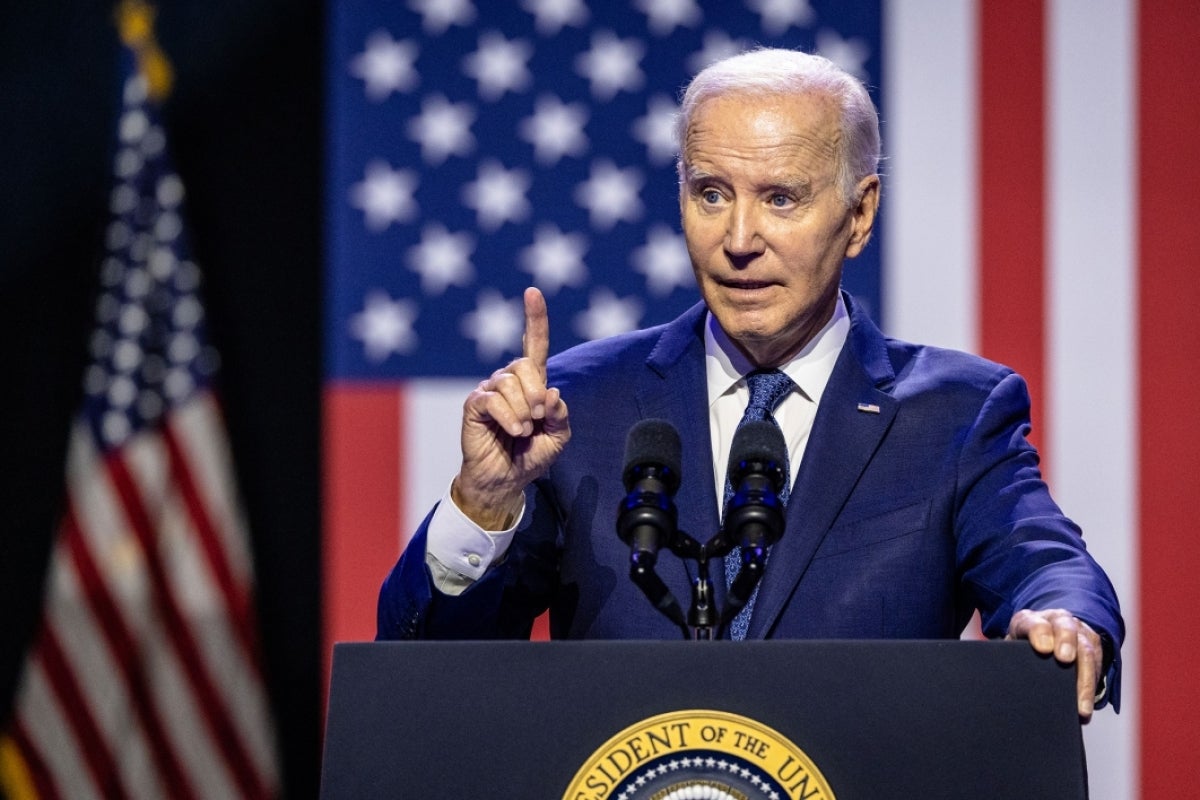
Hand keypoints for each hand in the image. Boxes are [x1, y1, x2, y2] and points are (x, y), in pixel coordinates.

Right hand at [454, 287, 570, 528]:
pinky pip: (494, 399)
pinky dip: (510, 417)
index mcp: (531, 383)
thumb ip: (562, 415)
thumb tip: (551, 393)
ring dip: (525, 411)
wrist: (506, 482)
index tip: (533, 291)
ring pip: (510, 383)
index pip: (534, 344)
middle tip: (539, 418)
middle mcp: (509, 381)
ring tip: (524, 431)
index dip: (535, 318)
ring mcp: (489, 391)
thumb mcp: (559, 438)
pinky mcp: (474, 405)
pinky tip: (514, 431)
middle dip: (537, 393)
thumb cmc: (530, 457)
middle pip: (526, 364)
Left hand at [1006, 608, 1104, 721]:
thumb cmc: (1023, 646)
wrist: (1044, 634)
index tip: (1042, 648)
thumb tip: (998, 682)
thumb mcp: (1010, 647)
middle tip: (1065, 660)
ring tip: (1081, 705)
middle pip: (1065, 627)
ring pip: (1086, 648)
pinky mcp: (1093, 644)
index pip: (1033, 621)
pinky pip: (1098, 663)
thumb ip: (1006, 658)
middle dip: (1067, 643)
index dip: (1038, 632)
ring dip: (1085, 678)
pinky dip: (1093, 686)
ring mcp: (1077, 631)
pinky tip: (1087, 705)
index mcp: (1029, 620)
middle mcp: (1056, 620)